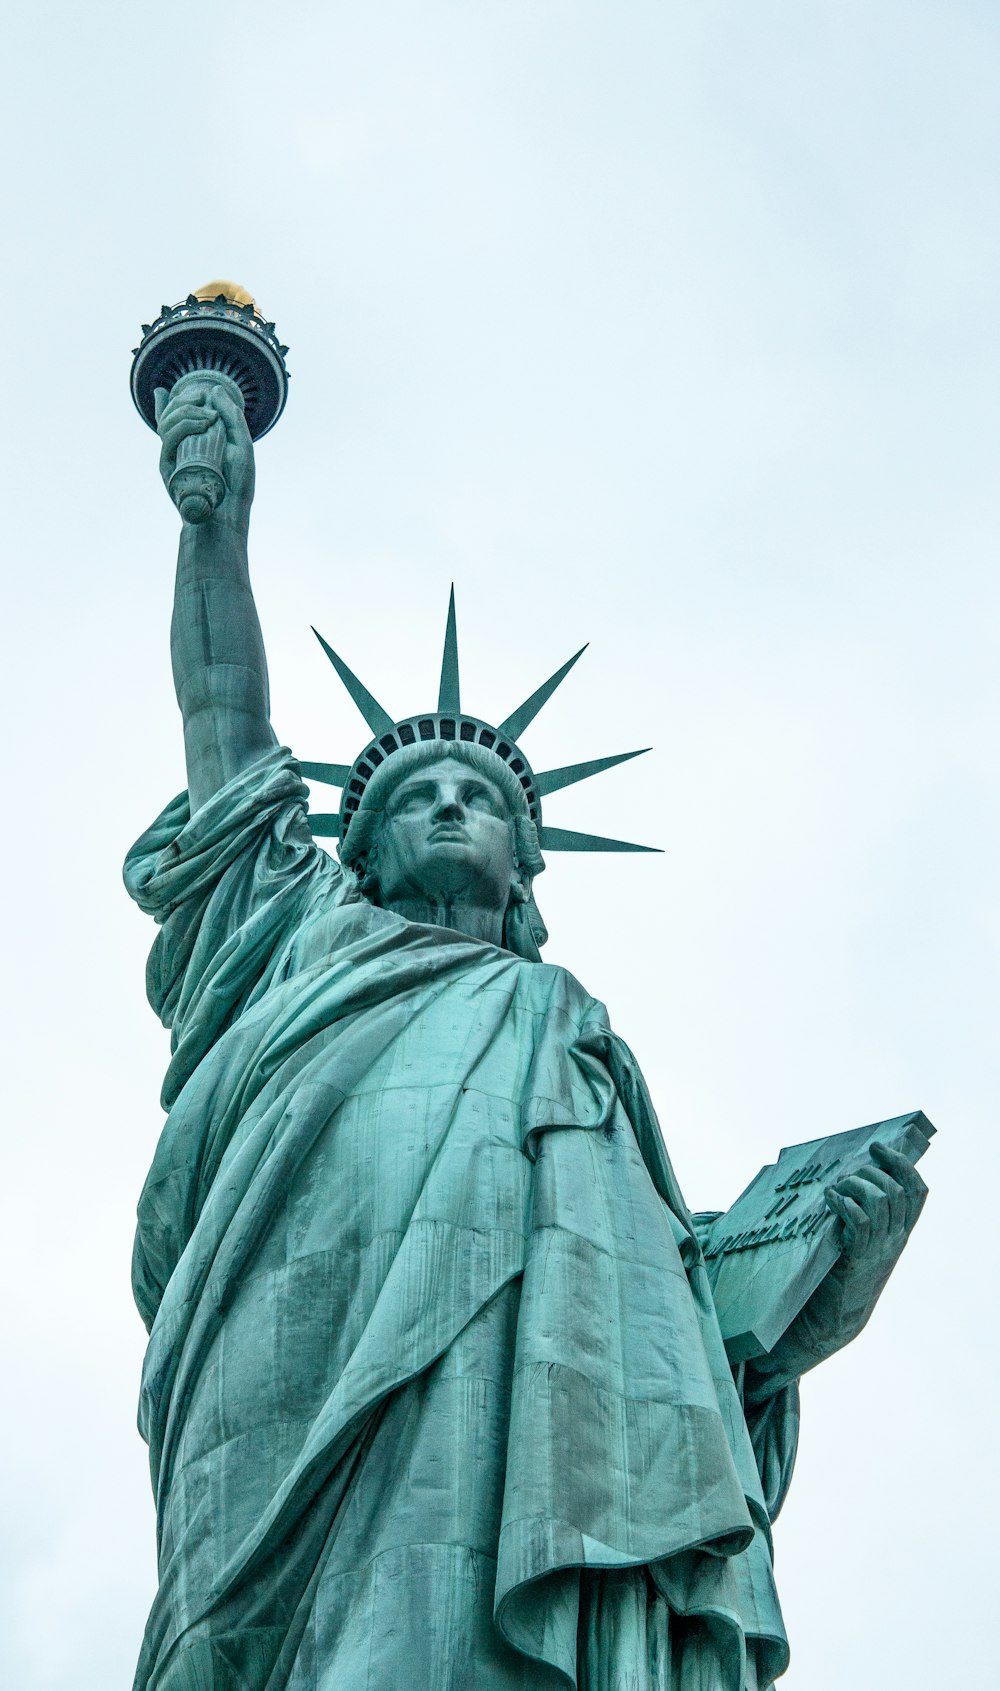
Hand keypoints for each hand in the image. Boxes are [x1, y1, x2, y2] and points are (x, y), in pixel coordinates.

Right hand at [154, 379, 254, 530]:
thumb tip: (215, 390)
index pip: (174, 418)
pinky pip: (169, 439)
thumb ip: (231, 417)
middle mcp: (180, 450)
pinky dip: (184, 425)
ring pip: (166, 423)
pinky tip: (202, 423)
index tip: (165, 390)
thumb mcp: (242, 446)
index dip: (167, 402)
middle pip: (170, 415)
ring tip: (208, 414)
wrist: (230, 515)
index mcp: (193, 444)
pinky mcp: (168, 468)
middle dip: (184, 400)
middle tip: (203, 398)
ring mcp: (173, 457)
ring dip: (186, 410)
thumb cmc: (237, 485)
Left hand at [806, 1141, 927, 1354]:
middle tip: (847, 1176)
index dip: (902, 1164)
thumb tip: (850, 1176)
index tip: (880, 1147)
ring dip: (855, 1186)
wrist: (833, 1317)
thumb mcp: (862, 1242)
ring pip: (880, 1201)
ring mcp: (878, 1249)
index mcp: (900, 1232)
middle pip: (897, 1191)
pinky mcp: (857, 1257)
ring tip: (836, 1189)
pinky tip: (830, 1199)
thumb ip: (864, 1215)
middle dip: (871, 1172)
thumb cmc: (841, 1272)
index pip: (918, 1192)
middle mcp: (895, 1239)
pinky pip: (860, 1221)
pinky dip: (844, 1203)